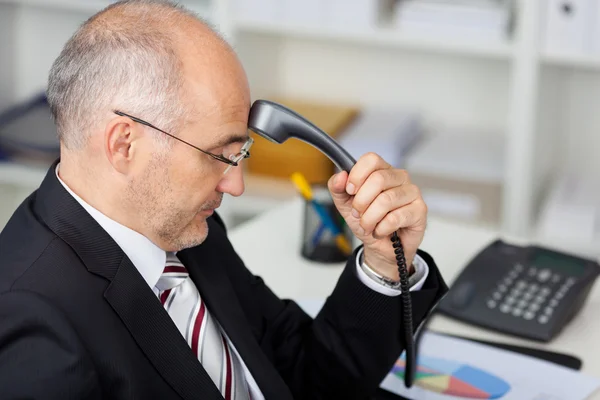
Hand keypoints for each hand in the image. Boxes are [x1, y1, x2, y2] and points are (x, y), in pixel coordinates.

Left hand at [327, 153, 426, 280]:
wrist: (381, 247)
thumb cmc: (368, 221)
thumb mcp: (345, 204)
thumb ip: (337, 187)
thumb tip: (340, 176)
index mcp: (382, 170)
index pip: (371, 159)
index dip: (357, 175)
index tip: (350, 190)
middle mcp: (399, 177)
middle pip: (378, 179)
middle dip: (361, 201)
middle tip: (357, 213)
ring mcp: (412, 192)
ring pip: (386, 200)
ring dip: (369, 218)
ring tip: (367, 226)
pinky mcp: (420, 210)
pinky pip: (395, 218)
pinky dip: (381, 228)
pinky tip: (380, 231)